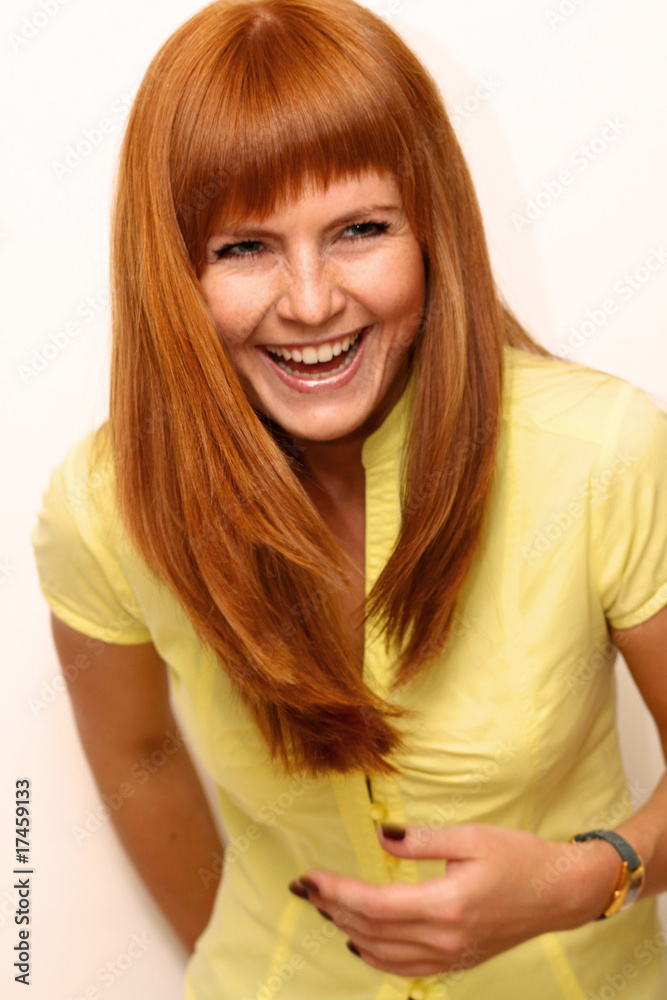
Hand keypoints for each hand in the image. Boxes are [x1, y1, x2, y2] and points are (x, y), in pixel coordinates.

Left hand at [289, 823, 620, 976]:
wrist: (560, 893)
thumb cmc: (518, 857)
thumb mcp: (470, 837)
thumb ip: (421, 840)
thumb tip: (379, 836)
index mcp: (446, 906)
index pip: (373, 905)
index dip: (336, 891)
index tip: (309, 876)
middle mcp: (444, 940)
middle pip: (370, 930)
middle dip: (331, 907)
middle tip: (303, 887)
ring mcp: (450, 957)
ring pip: (382, 953)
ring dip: (346, 928)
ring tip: (322, 905)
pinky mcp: (456, 962)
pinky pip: (404, 967)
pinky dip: (374, 954)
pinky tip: (359, 938)